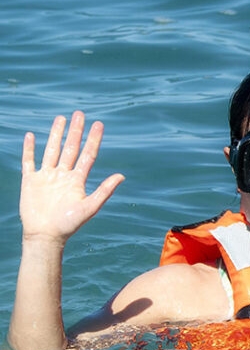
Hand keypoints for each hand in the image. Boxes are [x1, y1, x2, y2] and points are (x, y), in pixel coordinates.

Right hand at [20, 112, 124, 244]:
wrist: (45, 236)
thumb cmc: (68, 225)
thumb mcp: (89, 207)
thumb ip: (104, 190)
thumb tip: (121, 175)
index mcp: (77, 180)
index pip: (87, 154)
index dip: (93, 139)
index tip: (99, 124)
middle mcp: (63, 175)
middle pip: (70, 148)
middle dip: (75, 131)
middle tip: (79, 113)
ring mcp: (46, 176)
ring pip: (52, 150)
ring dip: (56, 134)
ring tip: (61, 118)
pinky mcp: (30, 181)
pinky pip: (29, 161)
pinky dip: (29, 148)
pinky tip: (31, 136)